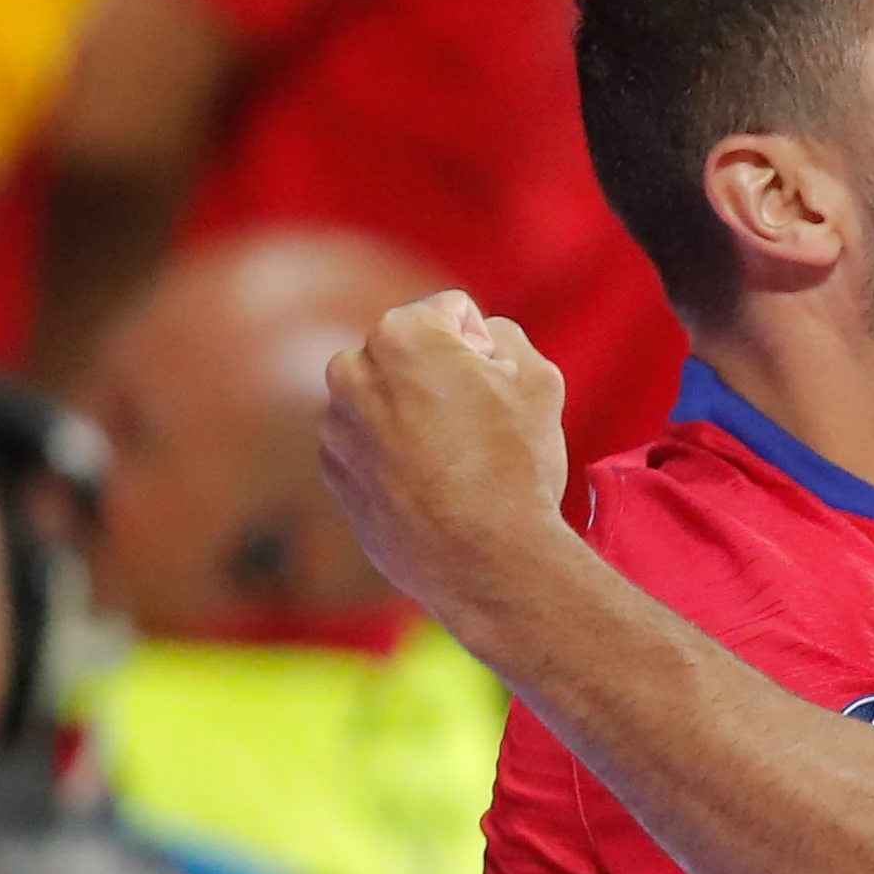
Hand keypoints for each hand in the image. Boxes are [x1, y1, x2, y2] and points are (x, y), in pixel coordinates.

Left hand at [317, 290, 575, 633]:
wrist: (481, 560)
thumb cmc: (514, 467)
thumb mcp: (540, 381)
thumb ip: (505, 338)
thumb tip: (480, 342)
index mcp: (402, 334)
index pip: (452, 313)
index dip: (487, 349)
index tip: (498, 389)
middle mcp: (353, 370)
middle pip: (409, 354)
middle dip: (439, 376)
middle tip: (478, 425)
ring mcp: (336, 424)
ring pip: (385, 399)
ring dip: (414, 415)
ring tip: (456, 462)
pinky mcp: (333, 471)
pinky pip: (368, 444)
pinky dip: (394, 456)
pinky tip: (432, 487)